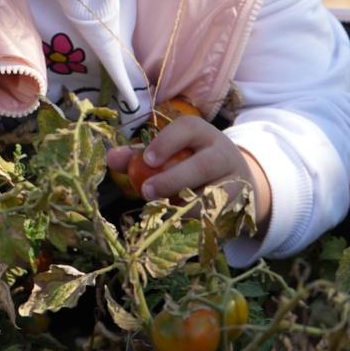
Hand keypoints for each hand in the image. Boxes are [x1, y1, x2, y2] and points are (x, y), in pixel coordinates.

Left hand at [107, 117, 270, 221]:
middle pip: (203, 164)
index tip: (147, 159)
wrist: (239, 182)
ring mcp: (235, 182)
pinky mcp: (238, 209)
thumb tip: (110, 158)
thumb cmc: (192, 163)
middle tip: (146, 191)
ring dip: (184, 204)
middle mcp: (223, 154)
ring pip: (212, 195)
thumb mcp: (172, 153)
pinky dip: (194, 220)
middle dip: (173, 179)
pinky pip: (215, 216)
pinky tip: (178, 221)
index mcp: (204, 134)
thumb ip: (139, 156)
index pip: (188, 129)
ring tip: (161, 210)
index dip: (167, 142)